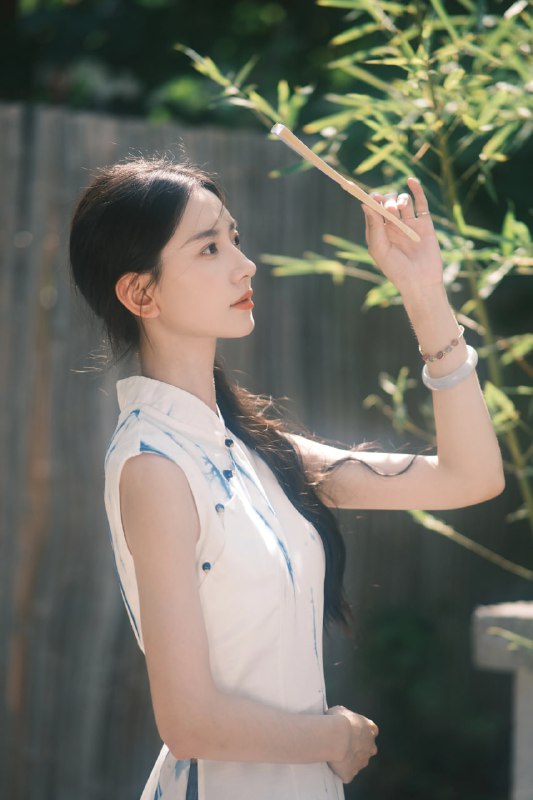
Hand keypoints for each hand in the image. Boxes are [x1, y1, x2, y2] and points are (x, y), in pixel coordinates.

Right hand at [326, 705, 377, 783]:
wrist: (337, 737)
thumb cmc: (340, 720)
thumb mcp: (340, 710)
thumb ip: (344, 715)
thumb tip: (339, 716)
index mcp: (371, 729)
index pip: (371, 731)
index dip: (361, 732)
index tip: (352, 731)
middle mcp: (371, 747)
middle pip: (368, 749)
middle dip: (359, 748)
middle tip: (345, 743)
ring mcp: (363, 762)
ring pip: (359, 762)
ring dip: (351, 760)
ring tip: (338, 754)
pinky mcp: (352, 773)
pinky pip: (348, 773)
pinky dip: (342, 770)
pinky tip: (334, 764)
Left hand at [362, 177, 443, 296]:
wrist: (420, 282)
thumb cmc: (395, 270)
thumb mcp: (380, 248)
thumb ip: (374, 226)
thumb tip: (365, 203)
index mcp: (379, 232)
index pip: (374, 209)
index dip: (373, 200)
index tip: (373, 196)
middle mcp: (393, 226)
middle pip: (388, 203)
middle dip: (388, 201)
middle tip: (390, 210)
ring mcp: (410, 224)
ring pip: (403, 202)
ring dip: (400, 199)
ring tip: (400, 208)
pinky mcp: (425, 224)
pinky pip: (420, 203)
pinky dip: (416, 190)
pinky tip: (411, 181)